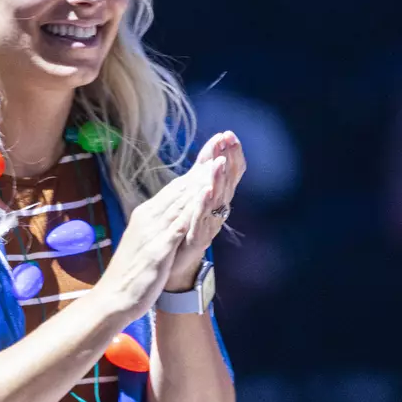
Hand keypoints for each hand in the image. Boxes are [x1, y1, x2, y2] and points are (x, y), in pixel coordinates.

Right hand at [91, 164, 206, 323]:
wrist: (113, 298)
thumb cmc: (130, 272)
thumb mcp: (145, 241)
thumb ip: (157, 224)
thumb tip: (169, 212)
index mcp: (146, 215)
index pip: (174, 188)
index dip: (194, 170)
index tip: (212, 153)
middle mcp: (149, 218)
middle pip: (180, 189)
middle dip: (202, 167)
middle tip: (222, 145)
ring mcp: (153, 233)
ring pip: (180, 202)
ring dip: (200, 181)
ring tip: (218, 162)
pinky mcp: (158, 250)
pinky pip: (178, 228)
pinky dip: (192, 211)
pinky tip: (205, 201)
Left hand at [164, 132, 245, 291]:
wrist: (172, 267)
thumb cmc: (184, 231)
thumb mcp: (193, 198)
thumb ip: (202, 175)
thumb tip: (212, 150)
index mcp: (214, 198)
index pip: (226, 171)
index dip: (228, 153)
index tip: (228, 134)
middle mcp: (216, 210)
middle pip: (226, 181)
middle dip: (228, 159)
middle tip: (229, 140)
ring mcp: (208, 224)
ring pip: (217, 199)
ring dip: (218, 179)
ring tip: (219, 162)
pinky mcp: (196, 239)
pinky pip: (202, 219)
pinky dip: (204, 205)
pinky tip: (206, 191)